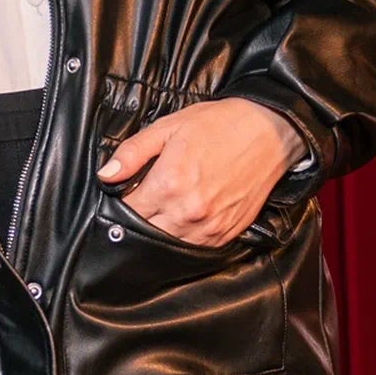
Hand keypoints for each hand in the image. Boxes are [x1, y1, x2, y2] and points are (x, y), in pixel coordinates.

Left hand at [97, 99, 303, 246]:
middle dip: (136, 221)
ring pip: (167, 245)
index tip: (123, 195)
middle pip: (144, 232)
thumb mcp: (169, 127)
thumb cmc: (219, 125)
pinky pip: (193, 249)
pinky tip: (183, 221)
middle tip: (141, 205)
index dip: (119, 204)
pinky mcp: (225, 234)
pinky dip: (182, 239)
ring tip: (162, 213)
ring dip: (159, 233)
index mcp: (168, 183)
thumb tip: (106, 176)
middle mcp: (187, 211)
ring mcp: (208, 227)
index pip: (127, 210)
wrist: (269, 132)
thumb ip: (133, 152)